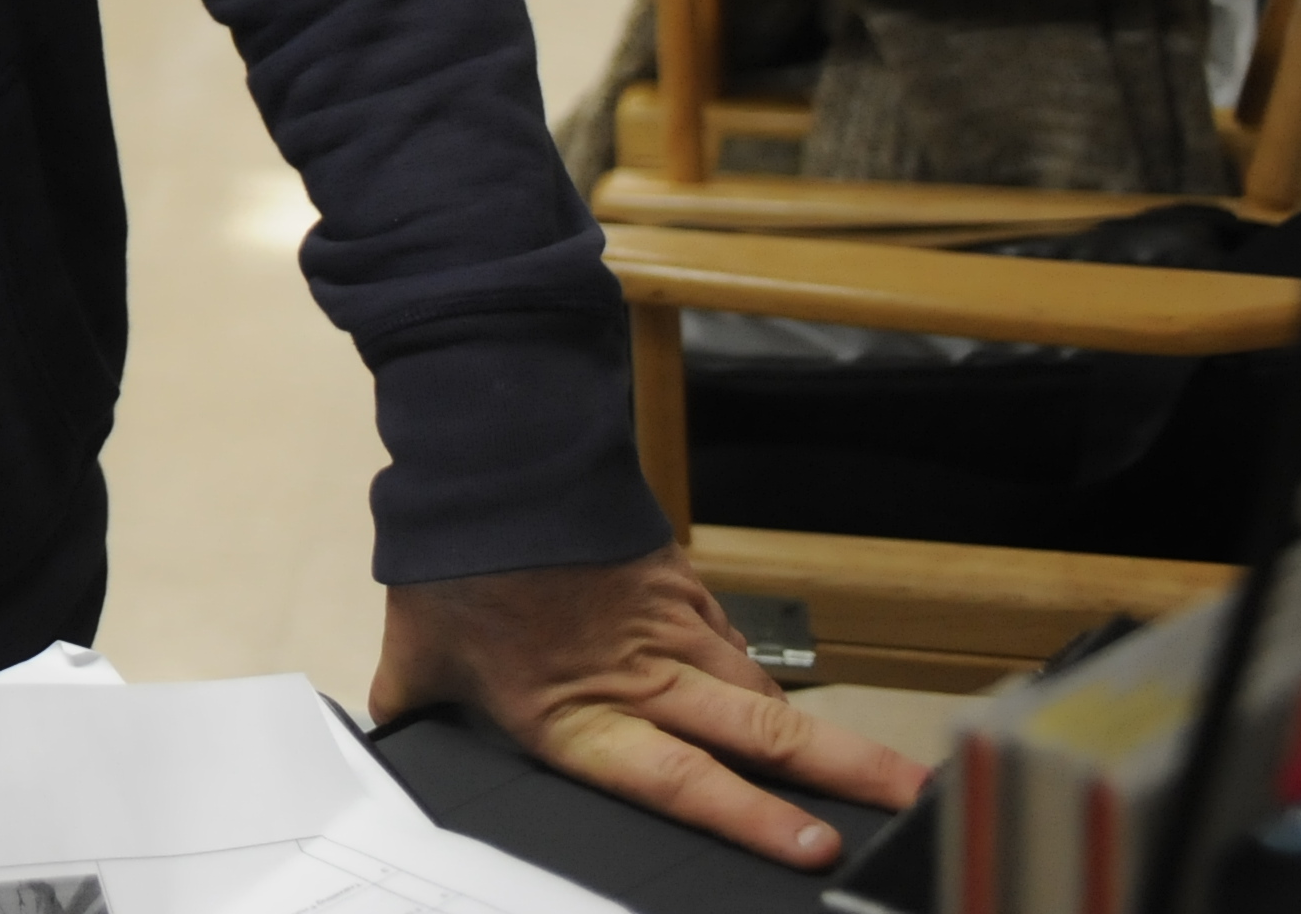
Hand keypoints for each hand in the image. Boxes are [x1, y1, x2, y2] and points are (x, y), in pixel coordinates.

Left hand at [373, 549, 927, 866]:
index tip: (813, 846)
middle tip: (910, 806)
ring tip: (888, 775)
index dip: (748, 817)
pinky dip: (756, 679)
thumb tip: (391, 724)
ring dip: (820, 736)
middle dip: (843, 775)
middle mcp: (636, 675)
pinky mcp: (678, 584)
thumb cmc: (452, 555)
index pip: (677, 780)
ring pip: (759, 692)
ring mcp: (667, 627)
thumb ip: (416, 697)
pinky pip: (732, 645)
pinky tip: (778, 706)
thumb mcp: (417, 644)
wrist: (490, 455)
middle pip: (758, 736)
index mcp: (572, 708)